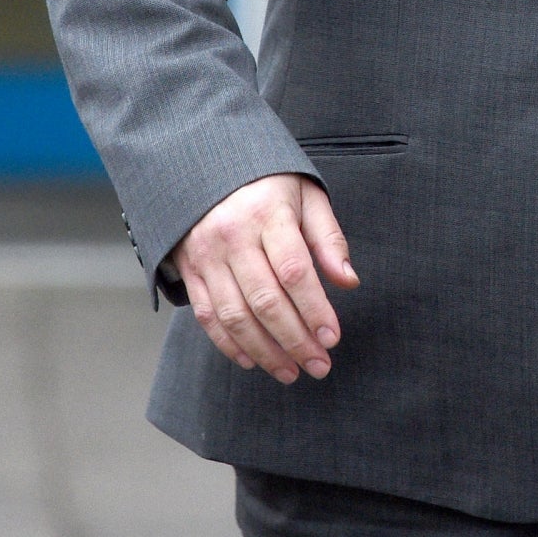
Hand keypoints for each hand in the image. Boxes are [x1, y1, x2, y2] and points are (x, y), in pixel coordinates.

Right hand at [172, 175, 357, 384]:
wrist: (204, 164)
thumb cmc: (267, 183)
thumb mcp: (305, 195)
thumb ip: (328, 238)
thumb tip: (348, 281)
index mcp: (267, 213)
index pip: (294, 270)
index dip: (315, 309)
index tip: (333, 337)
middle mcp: (232, 236)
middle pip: (265, 300)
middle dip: (295, 340)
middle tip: (319, 366)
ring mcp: (206, 255)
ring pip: (235, 315)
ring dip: (264, 351)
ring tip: (291, 372)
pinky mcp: (189, 269)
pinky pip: (207, 315)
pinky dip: (228, 344)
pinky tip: (252, 361)